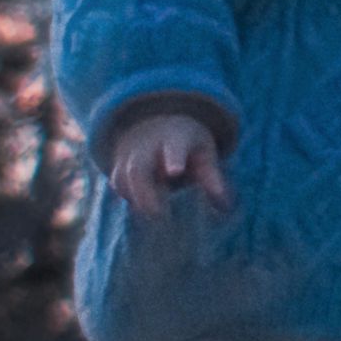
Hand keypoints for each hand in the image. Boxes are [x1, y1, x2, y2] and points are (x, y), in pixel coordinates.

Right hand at [109, 111, 233, 217]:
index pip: (174, 147)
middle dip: (145, 194)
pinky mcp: (119, 167)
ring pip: (122, 178)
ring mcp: (130, 156)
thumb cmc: (187, 145)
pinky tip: (141, 211)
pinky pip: (117, 184)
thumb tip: (224, 207)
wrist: (157, 125)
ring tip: (153, 214)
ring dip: (135, 199)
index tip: (175, 172)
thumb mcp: (204, 155)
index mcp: (176, 138)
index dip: (174, 158)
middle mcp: (148, 146)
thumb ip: (212, 179)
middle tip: (159, 215)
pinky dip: (127, 198)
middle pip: (138, 168)